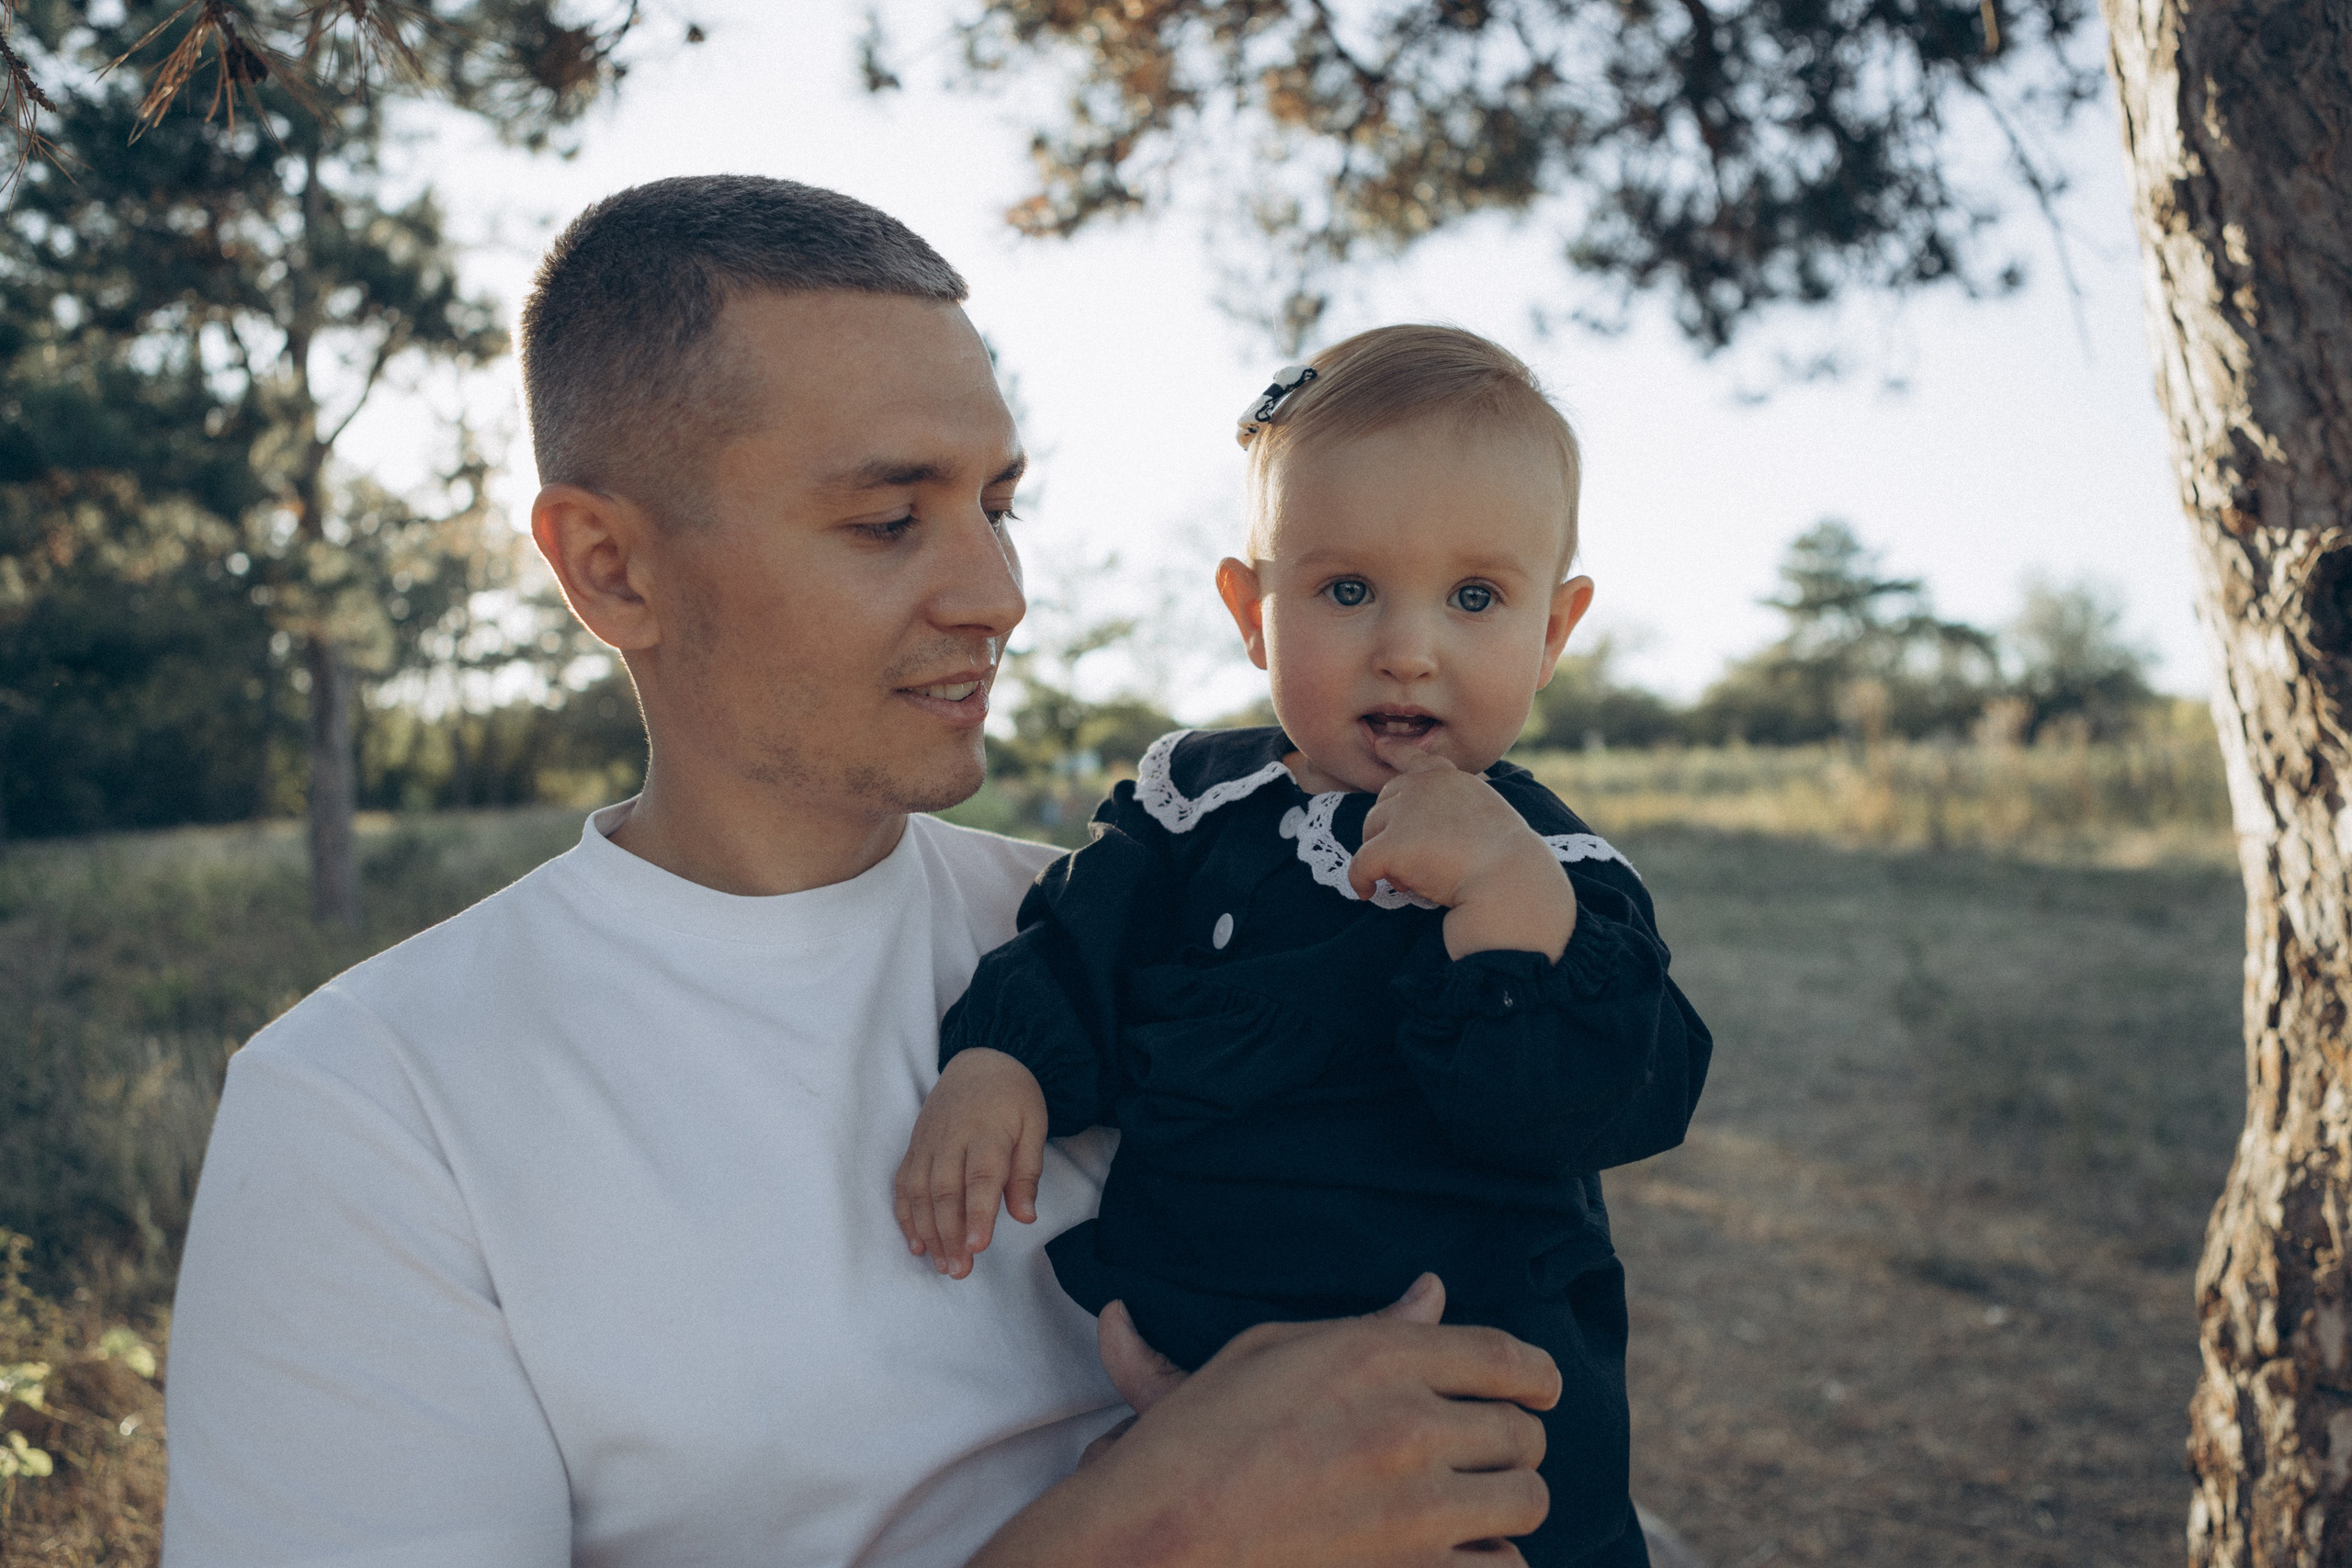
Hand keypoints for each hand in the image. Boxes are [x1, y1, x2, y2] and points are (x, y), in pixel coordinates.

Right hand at [893, 1048, 1047, 1277]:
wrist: (982, 1059)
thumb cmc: (1014, 1098)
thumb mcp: (1034, 1127)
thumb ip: (1027, 1172)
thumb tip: (1025, 1217)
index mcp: (988, 1133)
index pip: (980, 1178)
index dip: (977, 1214)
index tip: (978, 1247)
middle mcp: (952, 1138)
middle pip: (945, 1191)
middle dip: (950, 1234)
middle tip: (959, 1270)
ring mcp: (928, 1142)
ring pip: (919, 1192)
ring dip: (927, 1232)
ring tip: (940, 1264)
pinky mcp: (915, 1146)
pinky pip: (904, 1183)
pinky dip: (906, 1215)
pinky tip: (916, 1243)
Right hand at [976, 1274, 1560, 1567]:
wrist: (1155, 1538)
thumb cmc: (1196, 1440)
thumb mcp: (1268, 1353)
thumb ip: (1368, 1326)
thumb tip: (1434, 1295)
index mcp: (1376, 1357)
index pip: (1506, 1357)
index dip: (1537, 1374)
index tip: (1541, 1388)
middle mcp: (1408, 1426)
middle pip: (1524, 1430)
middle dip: (1515, 1438)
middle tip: (1490, 1449)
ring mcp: (1416, 1510)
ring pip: (1527, 1501)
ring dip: (1510, 1501)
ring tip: (1481, 1502)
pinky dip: (1490, 1559)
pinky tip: (1460, 1551)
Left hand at [1351, 740, 1576, 960]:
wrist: (1508, 880)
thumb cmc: (1507, 859)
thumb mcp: (1487, 815)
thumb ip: (1457, 810)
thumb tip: (1427, 829)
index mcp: (1449, 779)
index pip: (1416, 759)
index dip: (1395, 752)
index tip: (1380, 746)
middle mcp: (1421, 787)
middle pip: (1383, 803)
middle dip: (1388, 830)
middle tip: (1411, 863)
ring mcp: (1404, 813)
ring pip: (1370, 834)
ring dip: (1381, 857)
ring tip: (1408, 882)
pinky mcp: (1390, 845)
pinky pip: (1360, 864)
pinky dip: (1359, 880)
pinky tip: (1366, 892)